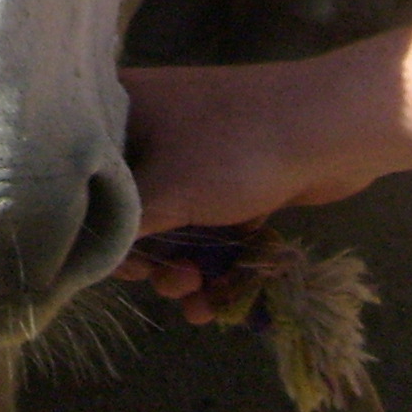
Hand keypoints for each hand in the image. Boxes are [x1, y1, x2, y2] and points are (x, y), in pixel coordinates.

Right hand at [112, 61, 381, 319]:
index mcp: (124, 109)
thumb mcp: (168, 190)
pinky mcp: (234, 177)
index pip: (86, 173)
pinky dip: (213, 262)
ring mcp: (197, 152)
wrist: (330, 127)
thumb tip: (81, 252)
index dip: (93, 222)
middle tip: (170, 282)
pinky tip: (219, 302)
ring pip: (174, 223)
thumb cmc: (234, 148)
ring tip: (198, 298)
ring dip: (182, 270)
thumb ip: (122, 227)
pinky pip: (210, 226)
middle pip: (131, 205)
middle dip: (150, 259)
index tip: (111, 261)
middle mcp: (153, 125)